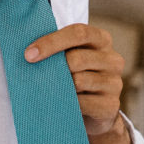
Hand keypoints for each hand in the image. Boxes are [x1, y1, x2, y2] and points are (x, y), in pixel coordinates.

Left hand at [25, 23, 132, 143]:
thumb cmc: (76, 74)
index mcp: (101, 39)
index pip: (79, 33)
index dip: (52, 42)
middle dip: (53, 68)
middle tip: (37, 76)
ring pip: (79, 81)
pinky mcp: (111, 105)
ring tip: (52, 90)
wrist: (96, 110)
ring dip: (60, 87)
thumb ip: (58, 48)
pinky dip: (68, 103)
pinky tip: (63, 103)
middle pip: (77, 59)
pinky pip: (82, 103)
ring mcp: (114, 83)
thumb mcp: (70, 56)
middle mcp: (113, 59)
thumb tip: (29, 52)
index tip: (29, 54)